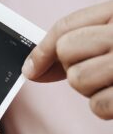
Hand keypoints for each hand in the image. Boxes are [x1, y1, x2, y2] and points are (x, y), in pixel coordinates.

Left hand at [22, 0, 112, 119]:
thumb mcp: (109, 36)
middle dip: (72, 66)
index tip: (29, 70)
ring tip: (110, 82)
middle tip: (98, 69)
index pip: (65, 27)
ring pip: (77, 78)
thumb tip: (31, 69)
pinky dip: (104, 106)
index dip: (41, 50)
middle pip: (65, 50)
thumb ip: (75, 44)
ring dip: (89, 87)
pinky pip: (97, 105)